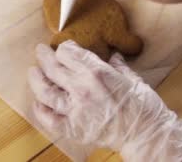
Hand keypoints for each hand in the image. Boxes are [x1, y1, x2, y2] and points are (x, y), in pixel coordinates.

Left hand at [28, 41, 181, 160]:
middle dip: (44, 56)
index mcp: (96, 72)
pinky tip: (38, 103)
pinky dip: (40, 110)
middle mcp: (82, 88)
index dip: (64, 47)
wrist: (148, 134)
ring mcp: (75, 110)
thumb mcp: (131, 77)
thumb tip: (111, 55)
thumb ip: (117, 65)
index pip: (68, 52)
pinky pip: (49, 119)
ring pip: (45, 91)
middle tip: (41, 51)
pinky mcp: (73, 129)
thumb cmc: (144, 106)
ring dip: (36, 79)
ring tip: (33, 72)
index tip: (64, 47)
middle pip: (52, 67)